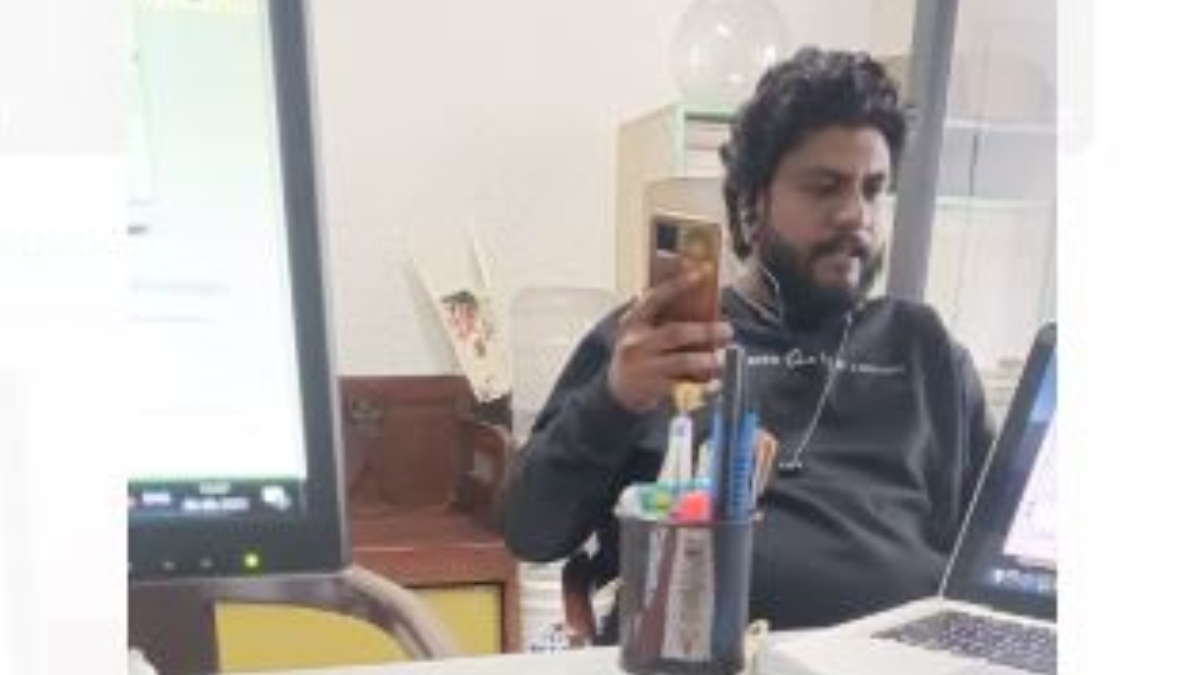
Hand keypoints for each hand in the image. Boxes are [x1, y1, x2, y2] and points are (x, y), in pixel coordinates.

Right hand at [607, 272, 732, 412]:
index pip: (655, 298)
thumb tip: (702, 299)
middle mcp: (636, 343)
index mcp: (633, 322)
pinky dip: (701, 385)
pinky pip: (681, 385)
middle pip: (675, 333)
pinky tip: (715, 383)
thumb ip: (663, 315)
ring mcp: (643, 368)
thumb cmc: (639, 351)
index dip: (678, 284)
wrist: (618, 388)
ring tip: (719, 360)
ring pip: (679, 362)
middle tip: (728, 330)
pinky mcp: (652, 389)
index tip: (701, 272)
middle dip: (705, 331)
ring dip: (703, 360)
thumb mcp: (641, 329)